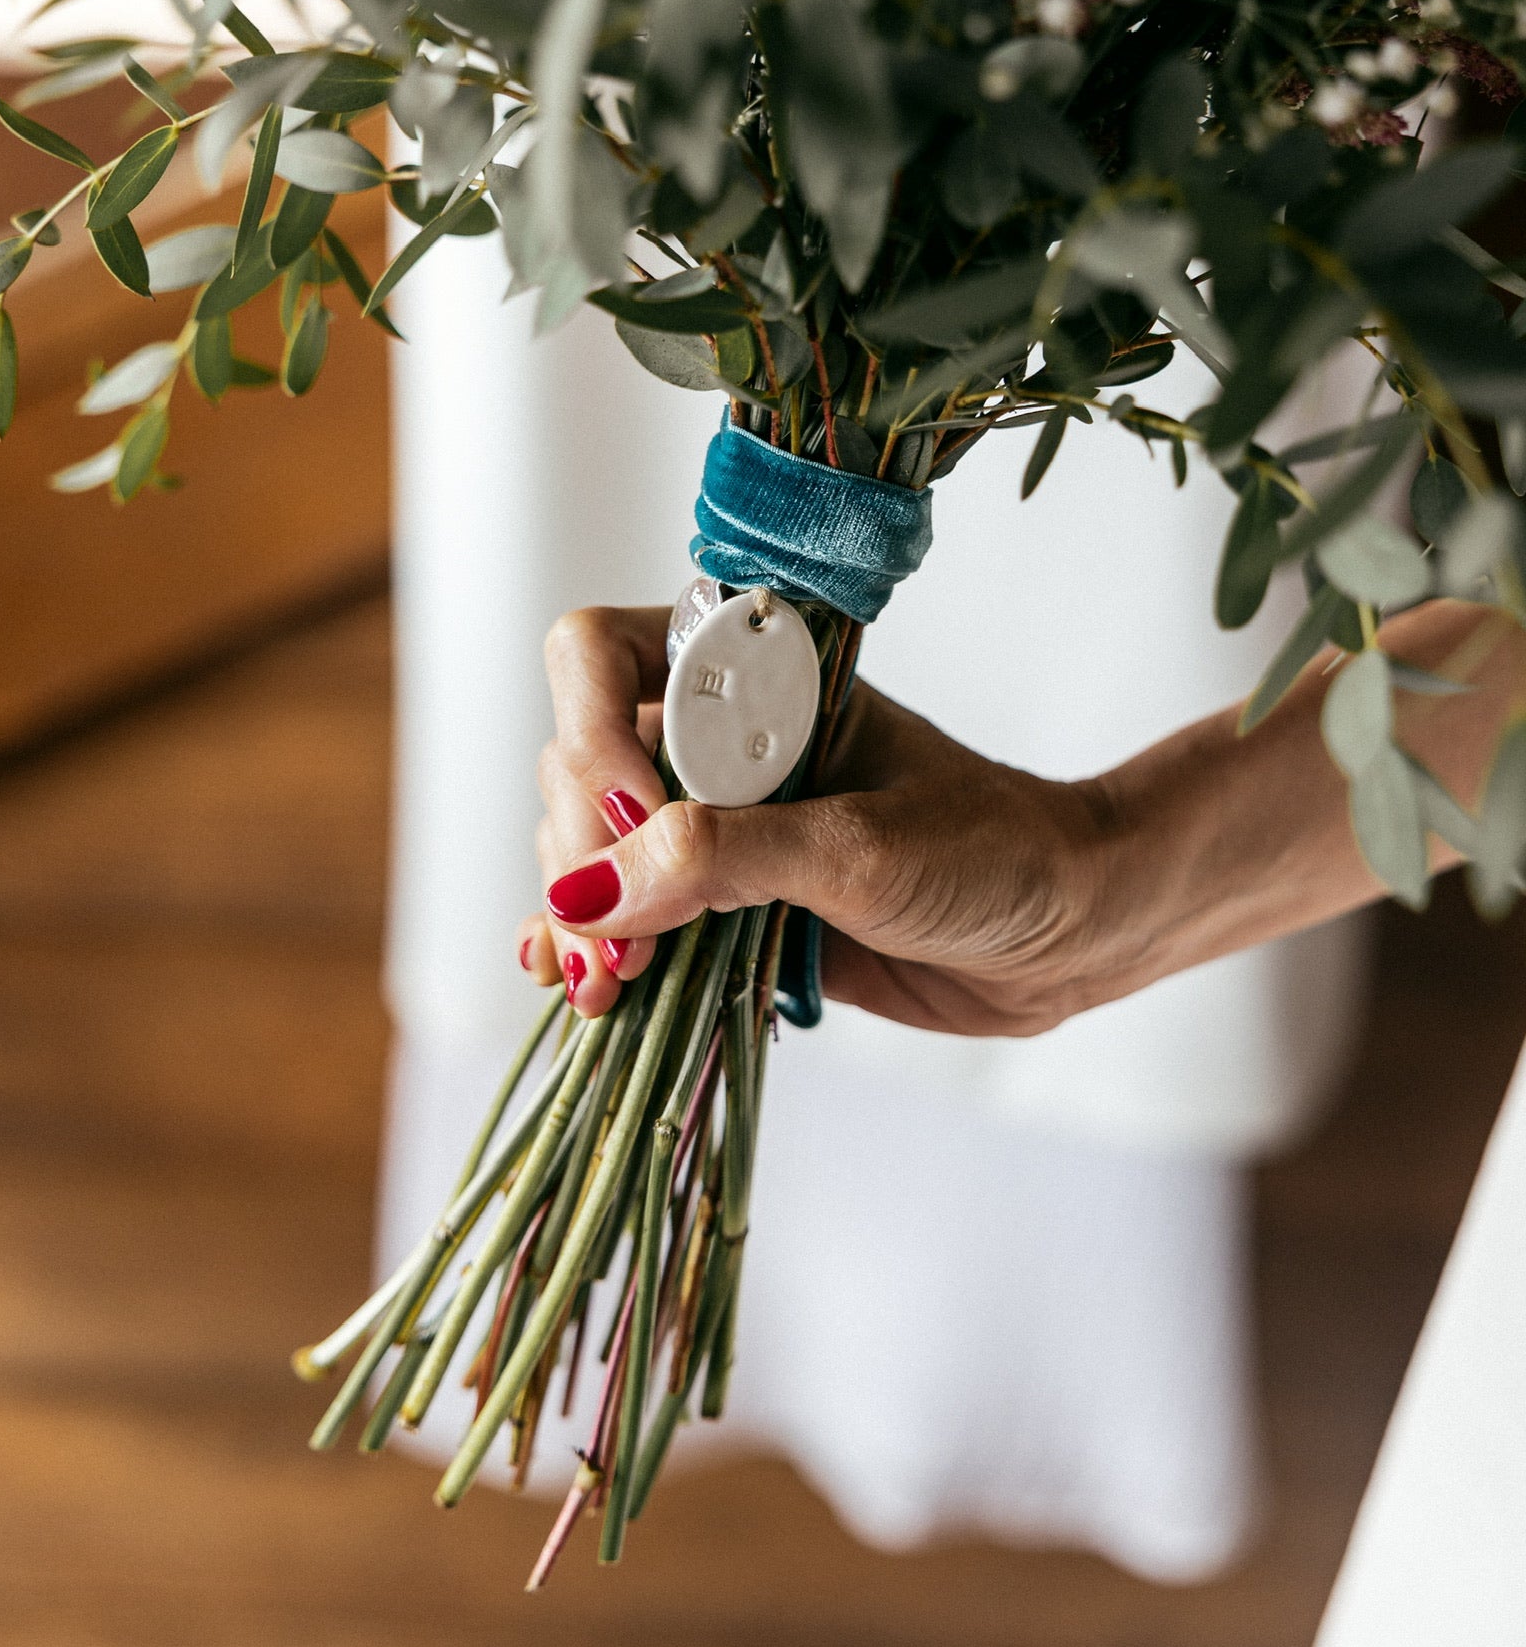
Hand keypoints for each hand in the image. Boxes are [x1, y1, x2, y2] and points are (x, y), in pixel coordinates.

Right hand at [518, 604, 1111, 1034]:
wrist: (1069, 931)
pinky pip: (626, 920)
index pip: (601, 657)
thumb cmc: (992, 855)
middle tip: (616, 941)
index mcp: (754, 679)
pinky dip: (591, 950)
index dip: (588, 731)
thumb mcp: (861, 849)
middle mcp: (716, 743)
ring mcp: (713, 826)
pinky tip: (582, 988)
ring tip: (602, 986)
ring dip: (576, 914)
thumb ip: (724, 857)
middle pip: (578, 764)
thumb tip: (588, 892)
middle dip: (577, 852)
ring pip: (589, 849)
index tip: (630, 819)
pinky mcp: (720, 907)